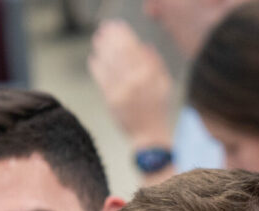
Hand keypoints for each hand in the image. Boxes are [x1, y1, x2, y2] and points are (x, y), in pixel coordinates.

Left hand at [88, 20, 172, 147]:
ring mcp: (123, 91)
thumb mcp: (164, 85)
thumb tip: (144, 45)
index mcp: (150, 75)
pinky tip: (93, 59)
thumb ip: (156, 64)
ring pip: (109, 63)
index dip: (123, 34)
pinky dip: (96, 67)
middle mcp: (136, 81)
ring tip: (97, 41)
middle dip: (110, 38)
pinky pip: (102, 79)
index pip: (134, 48)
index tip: (117, 27)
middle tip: (104, 31)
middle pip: (119, 52)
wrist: (150, 136)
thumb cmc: (158, 110)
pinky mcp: (112, 101)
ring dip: (101, 49)